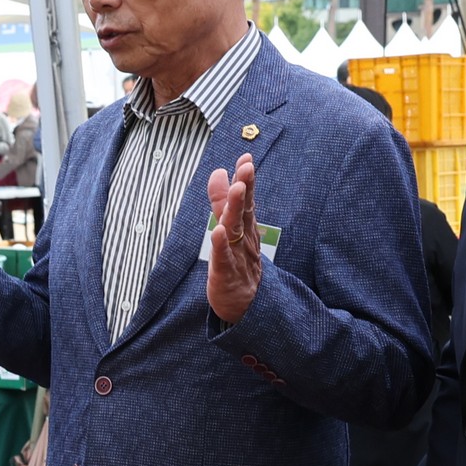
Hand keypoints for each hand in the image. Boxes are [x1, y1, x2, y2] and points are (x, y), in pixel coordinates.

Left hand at [204, 154, 261, 324]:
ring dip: (236, 210)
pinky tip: (217, 232)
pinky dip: (221, 246)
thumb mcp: (230, 229)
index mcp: (245, 228)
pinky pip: (224, 259)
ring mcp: (237, 257)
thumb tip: (218, 172)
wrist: (246, 307)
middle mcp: (243, 239)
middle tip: (247, 167)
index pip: (247, 201)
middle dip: (245, 188)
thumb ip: (221, 202)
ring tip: (237, 189)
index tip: (246, 158)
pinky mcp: (227, 275)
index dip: (246, 180)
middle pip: (244, 211)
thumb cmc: (237, 264)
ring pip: (236, 231)